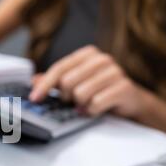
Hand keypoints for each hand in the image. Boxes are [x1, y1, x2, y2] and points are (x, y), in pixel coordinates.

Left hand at [29, 45, 152, 118]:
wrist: (131, 102)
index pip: (59, 68)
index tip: (34, 98)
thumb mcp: (76, 84)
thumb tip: (34, 80)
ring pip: (81, 94)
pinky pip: (95, 103)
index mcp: (88, 54)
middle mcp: (101, 59)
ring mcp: (115, 72)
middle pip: (67, 82)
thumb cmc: (100, 91)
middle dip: (66, 97)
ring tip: (87, 104)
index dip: (44, 85)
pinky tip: (96, 109)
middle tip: (73, 101)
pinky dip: (92, 111)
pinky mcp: (124, 87)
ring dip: (81, 105)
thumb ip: (56, 81)